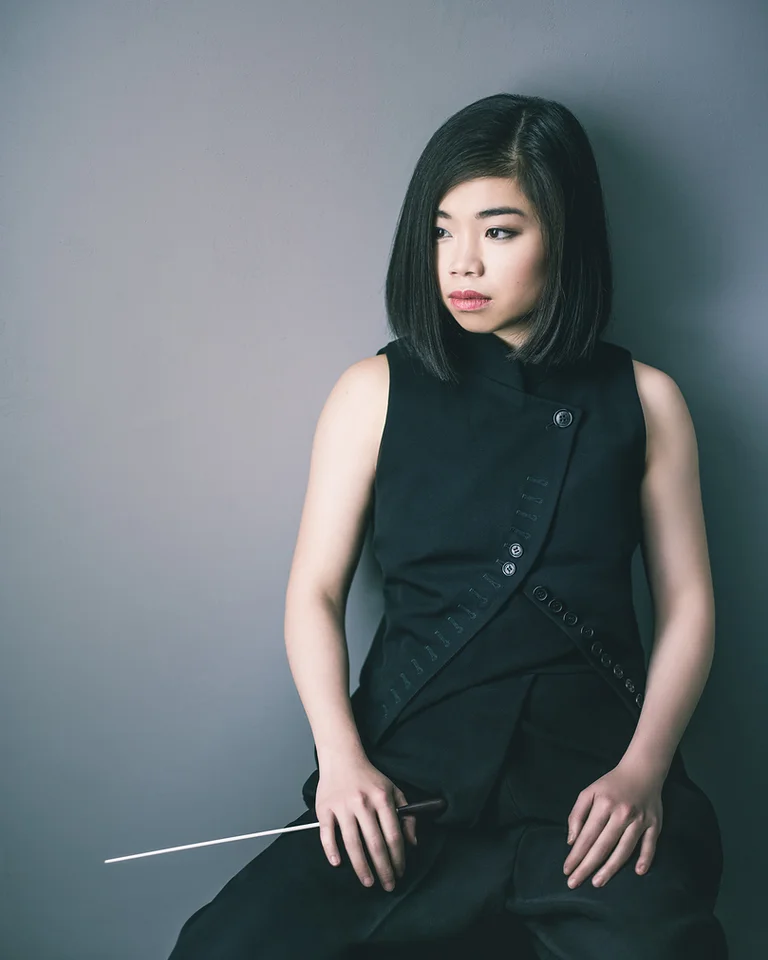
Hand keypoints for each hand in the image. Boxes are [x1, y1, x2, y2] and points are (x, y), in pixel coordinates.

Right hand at [315, 754, 417, 891]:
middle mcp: (362, 803)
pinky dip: (331, 850)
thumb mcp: (393, 790)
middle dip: (383, 869)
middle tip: (387, 885)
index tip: (400, 872)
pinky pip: (327, 834)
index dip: (398, 858)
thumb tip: (412, 842)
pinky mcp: (325, 809)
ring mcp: (342, 806)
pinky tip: (338, 863)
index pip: (393, 836)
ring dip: (361, 866)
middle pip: (375, 844)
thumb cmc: (369, 777)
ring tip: (368, 881)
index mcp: (382, 798)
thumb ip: (406, 814)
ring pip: (352, 843)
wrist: (342, 758)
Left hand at [562, 760, 664, 888]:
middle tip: (574, 883)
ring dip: (610, 868)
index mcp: (603, 804)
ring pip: (624, 849)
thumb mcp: (589, 792)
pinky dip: (645, 858)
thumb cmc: (611, 784)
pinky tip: (638, 872)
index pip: (587, 835)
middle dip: (587, 866)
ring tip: (597, 882)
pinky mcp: (654, 824)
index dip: (576, 854)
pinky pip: (650, 844)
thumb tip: (572, 841)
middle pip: (603, 846)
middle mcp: (622, 814)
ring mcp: (640, 820)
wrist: (642, 771)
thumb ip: (577, 814)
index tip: (567, 870)